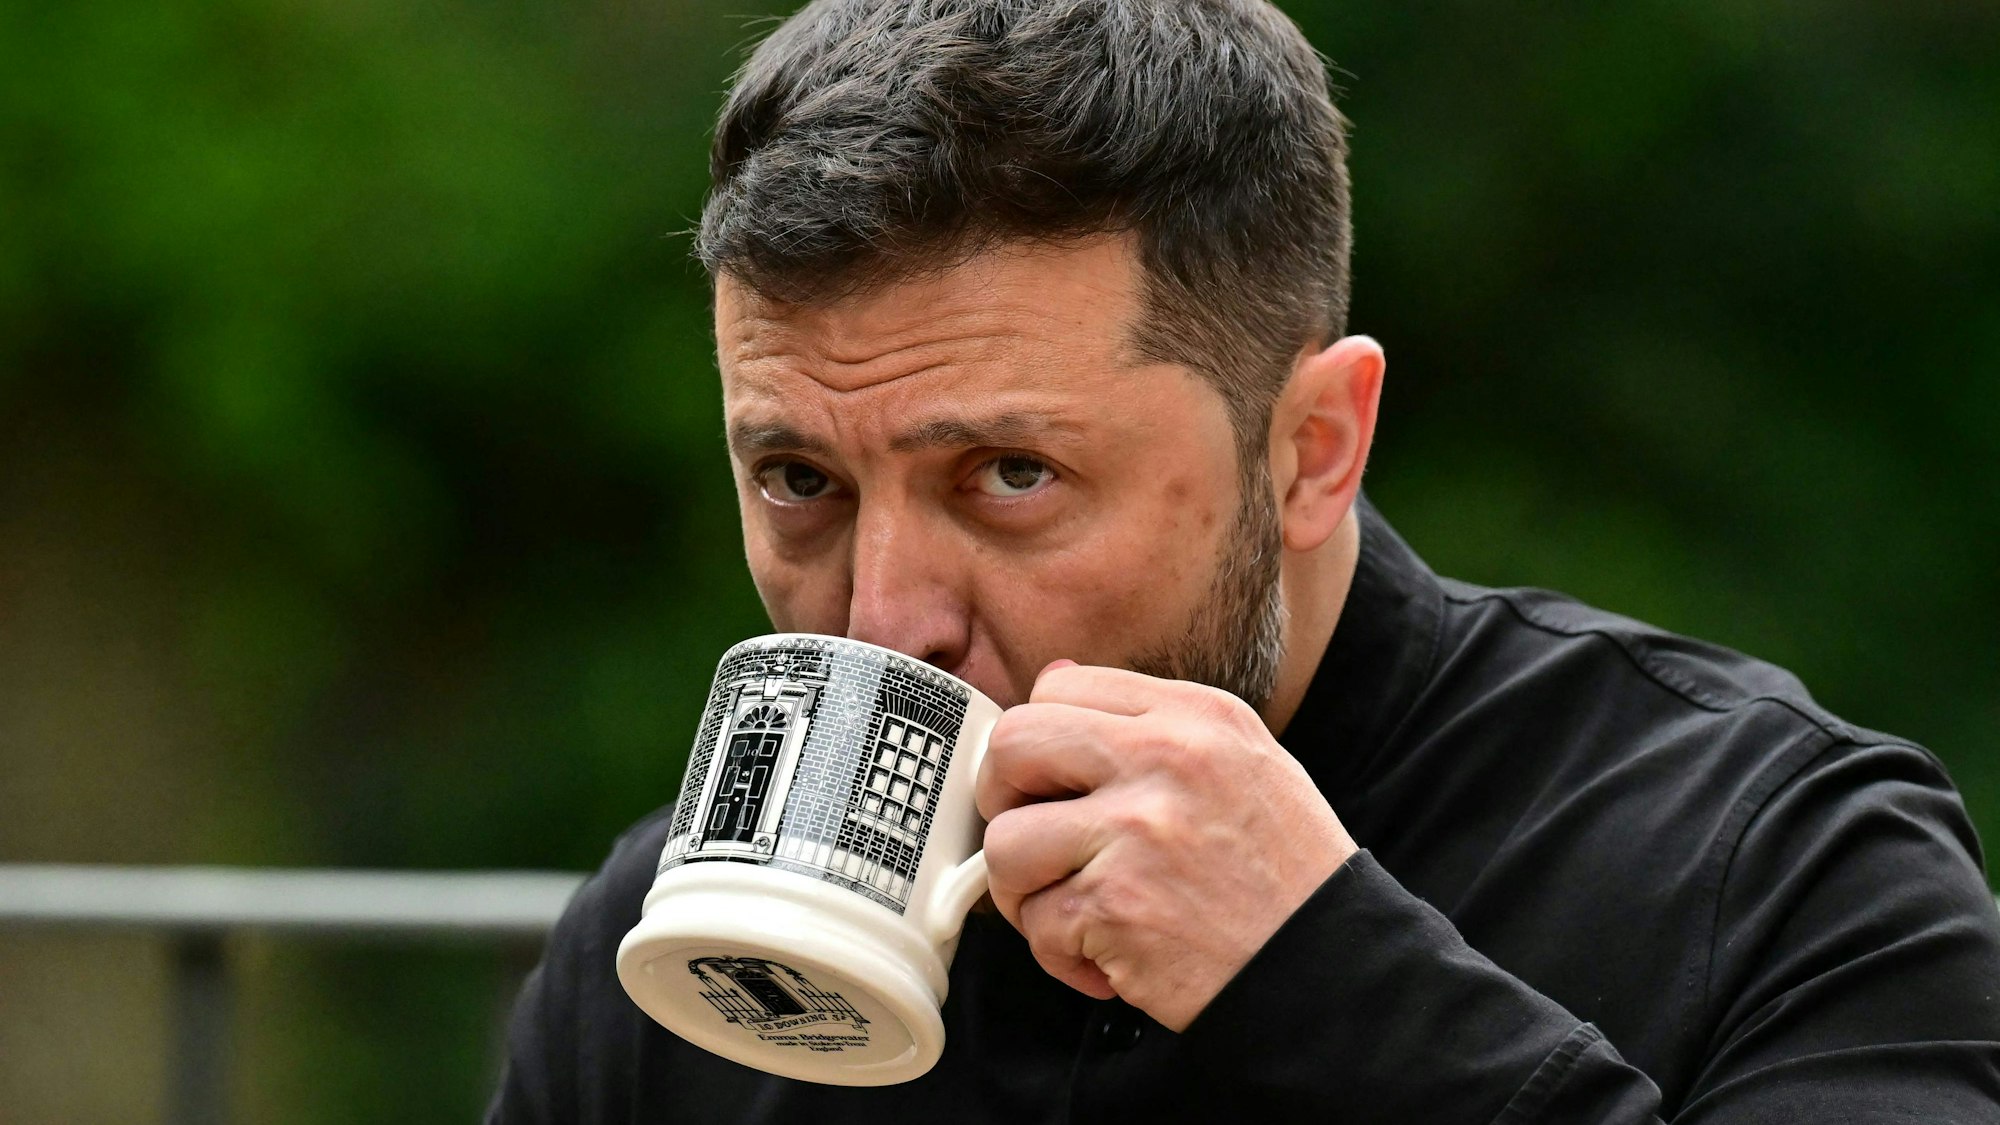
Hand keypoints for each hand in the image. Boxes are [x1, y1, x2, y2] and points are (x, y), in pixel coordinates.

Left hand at [975, 661, 1357, 1030]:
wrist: (1331, 966)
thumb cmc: (1284, 874)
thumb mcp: (1243, 762)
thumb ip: (1151, 721)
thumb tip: (1054, 677)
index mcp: (1194, 716)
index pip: (1060, 686)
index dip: (1038, 741)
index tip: (1048, 783)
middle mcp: (1164, 759)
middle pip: (1013, 745)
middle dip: (1002, 800)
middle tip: (1034, 840)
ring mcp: (1137, 831)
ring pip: (1007, 845)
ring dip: (1026, 893)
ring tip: (1076, 912)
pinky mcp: (1117, 906)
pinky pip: (1038, 925)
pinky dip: (1063, 955)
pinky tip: (1111, 959)